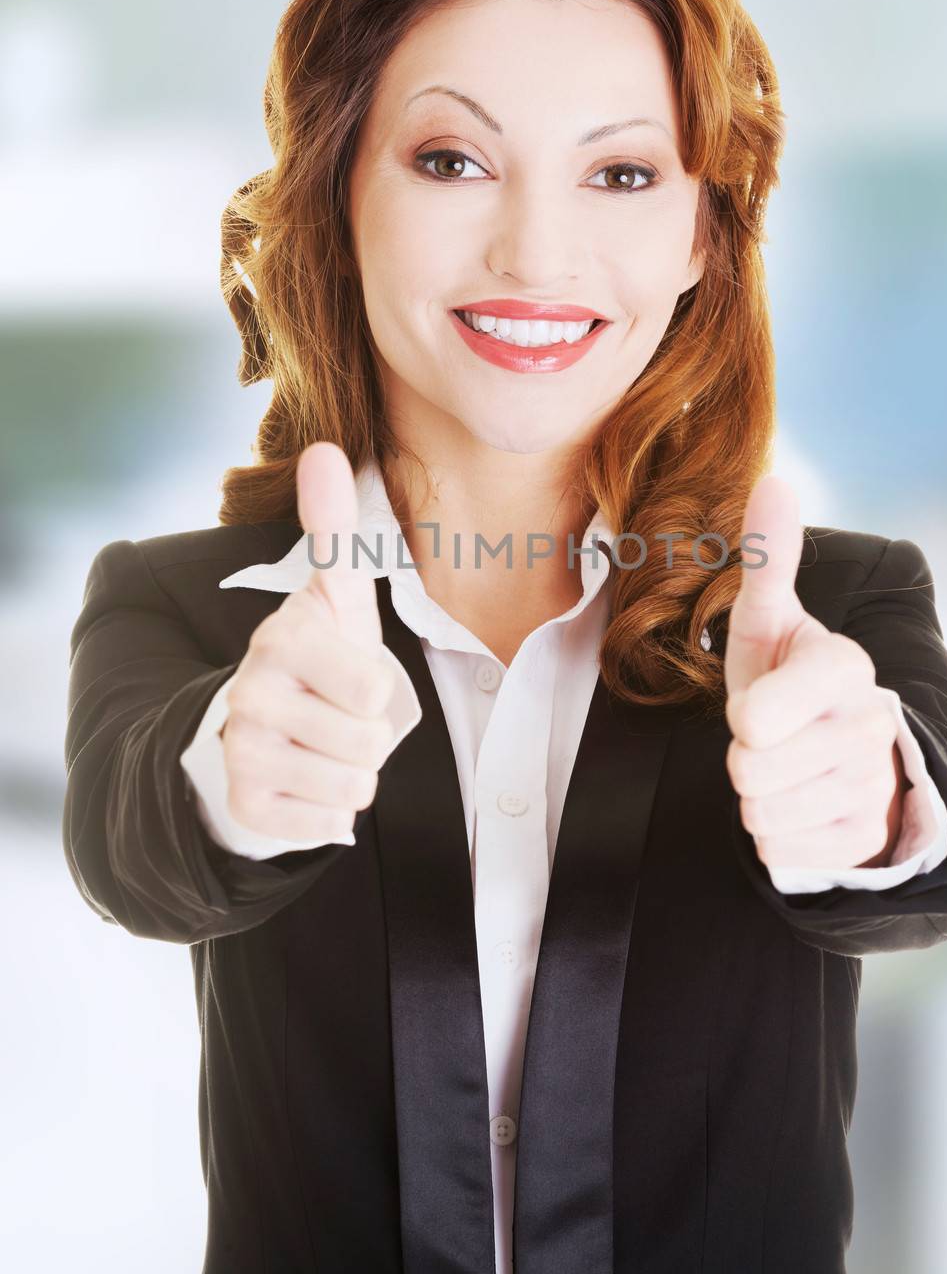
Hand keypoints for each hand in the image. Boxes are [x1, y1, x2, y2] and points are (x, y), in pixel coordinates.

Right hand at [219, 442, 397, 843]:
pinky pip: (329, 826)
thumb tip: (322, 446)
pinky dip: (330, 812)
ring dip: (353, 775)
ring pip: (353, 788)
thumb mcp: (335, 598)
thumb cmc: (316, 660)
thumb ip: (333, 528)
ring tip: (324, 746)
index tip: (346, 675)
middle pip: (368, 744)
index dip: (378, 691)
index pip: (372, 689)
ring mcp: (241, 752)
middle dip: (369, 737)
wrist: (259, 730)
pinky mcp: (245, 805)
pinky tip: (304, 782)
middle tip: (337, 716)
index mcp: (282, 640)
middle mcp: (250, 694)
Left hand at [723, 475, 903, 870]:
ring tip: (784, 766)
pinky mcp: (862, 840)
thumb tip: (773, 480)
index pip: (757, 720)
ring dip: (757, 796)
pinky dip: (777, 834)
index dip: (744, 718)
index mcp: (844, 670)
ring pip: (761, 815)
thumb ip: (767, 558)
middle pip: (749, 772)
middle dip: (744, 758)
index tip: (758, 705)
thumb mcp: (768, 620)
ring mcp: (871, 788)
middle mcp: (869, 728)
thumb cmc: (786, 677)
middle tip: (770, 737)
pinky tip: (800, 804)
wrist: (837, 750)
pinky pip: (778, 852)